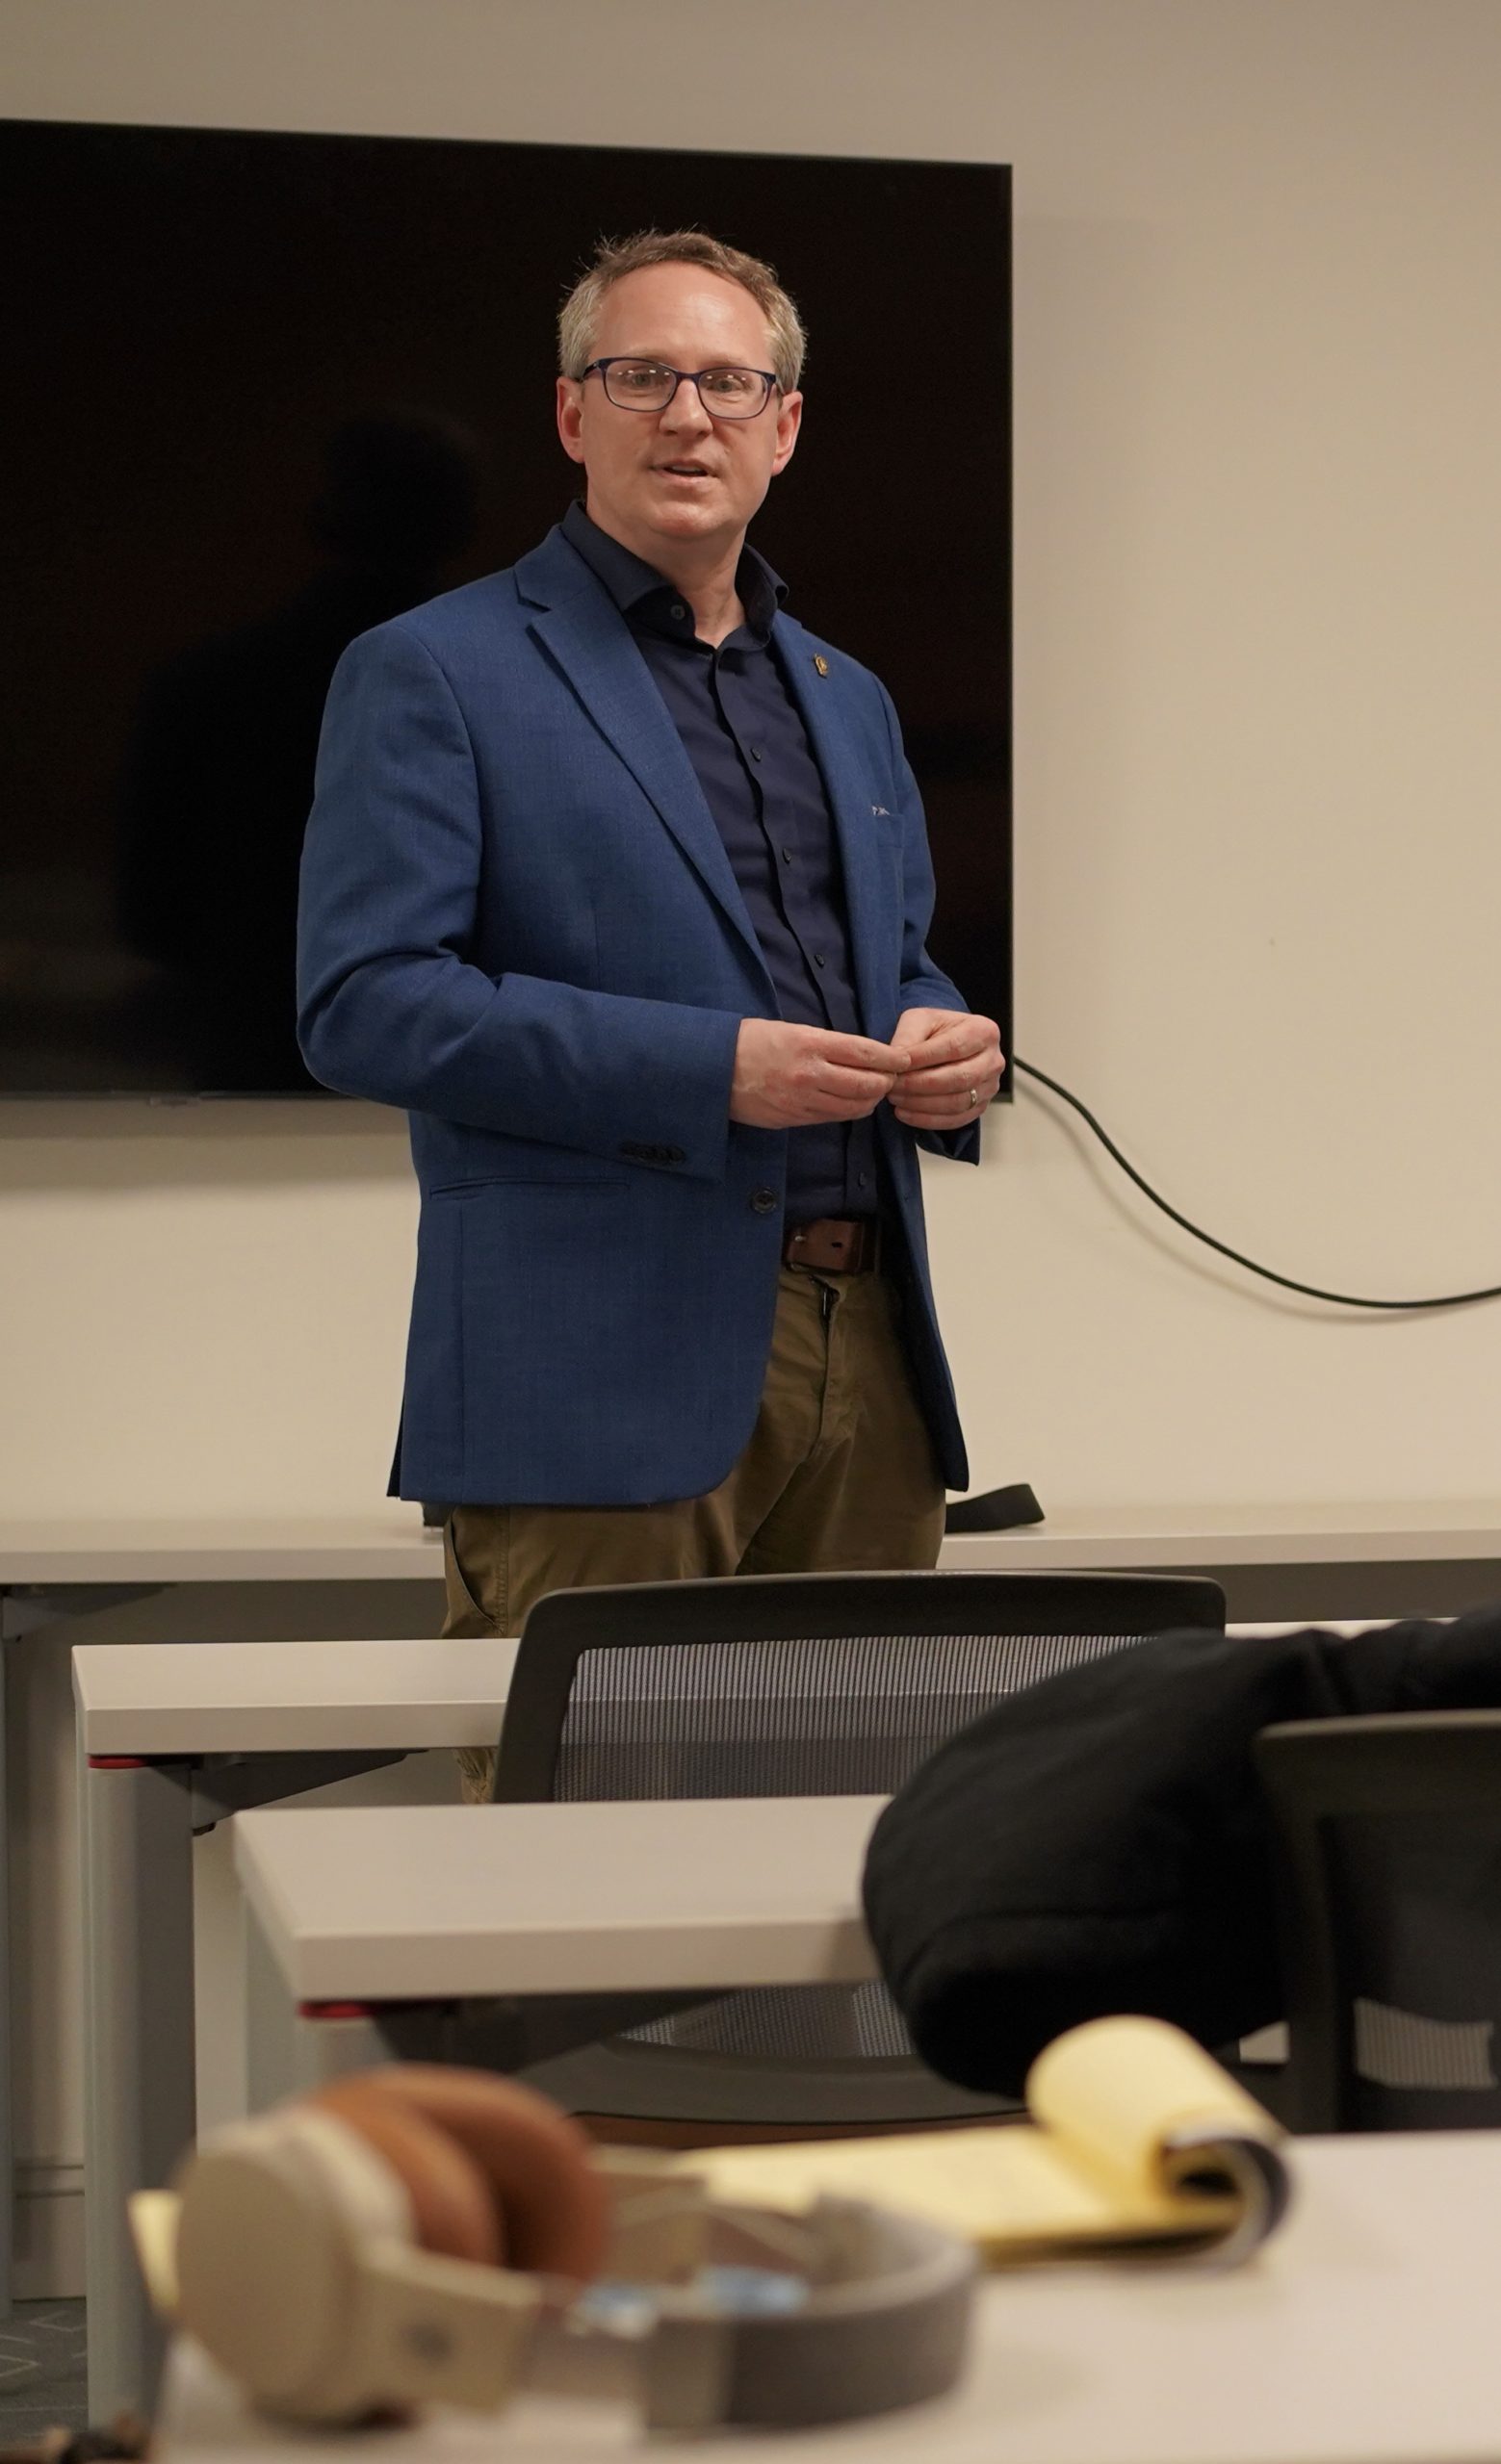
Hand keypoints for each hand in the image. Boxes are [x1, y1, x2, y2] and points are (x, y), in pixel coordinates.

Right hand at [730, 1019, 911, 1128]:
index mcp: (808, 1043)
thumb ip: (823, 1043)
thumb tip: (858, 1053)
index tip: (903, 1059)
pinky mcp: (792, 1119)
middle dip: (885, 1082)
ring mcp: (800, 1100)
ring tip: (873, 1092)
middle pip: (865, 1084)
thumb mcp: (788, 1029)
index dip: (890, 1058)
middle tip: (891, 1078)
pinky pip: (831, 1118)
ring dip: (869, 1101)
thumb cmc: (748, 1042)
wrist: (710, 1070)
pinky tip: (849, 1103)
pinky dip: (847, 1111)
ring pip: (852, 1107)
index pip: (864, 1052)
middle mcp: (808, 1074)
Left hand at [887, 1007, 1004, 1129]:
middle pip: (959, 1078)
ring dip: (922, 1104)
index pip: (954, 1047)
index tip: (897, 1065)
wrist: (947, 1044)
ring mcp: (990, 1087)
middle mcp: (993, 1060)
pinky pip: (955, 1120)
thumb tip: (897, 1058)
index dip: (923, 1058)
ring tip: (895, 1098)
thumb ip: (909, 1035)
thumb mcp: (919, 1019)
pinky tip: (905, 1113)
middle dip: (920, 1084)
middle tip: (893, 1085)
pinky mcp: (980, 1107)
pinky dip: (927, 1119)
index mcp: (984, 1031)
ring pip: (957, 1102)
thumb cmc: (936, 1030)